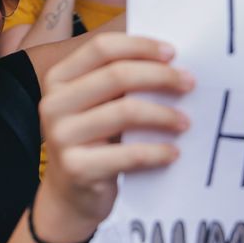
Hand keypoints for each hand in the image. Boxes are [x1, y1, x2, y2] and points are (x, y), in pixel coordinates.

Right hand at [35, 34, 193, 240]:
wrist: (70, 196)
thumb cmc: (94, 142)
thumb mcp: (97, 104)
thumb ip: (119, 80)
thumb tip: (171, 58)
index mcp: (58, 78)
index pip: (102, 48)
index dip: (140, 46)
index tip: (173, 53)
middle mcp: (53, 103)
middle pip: (116, 75)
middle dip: (160, 76)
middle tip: (189, 83)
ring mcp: (61, 136)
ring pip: (125, 111)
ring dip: (164, 114)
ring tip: (185, 121)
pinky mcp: (76, 168)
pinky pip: (128, 154)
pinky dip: (157, 151)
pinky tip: (174, 152)